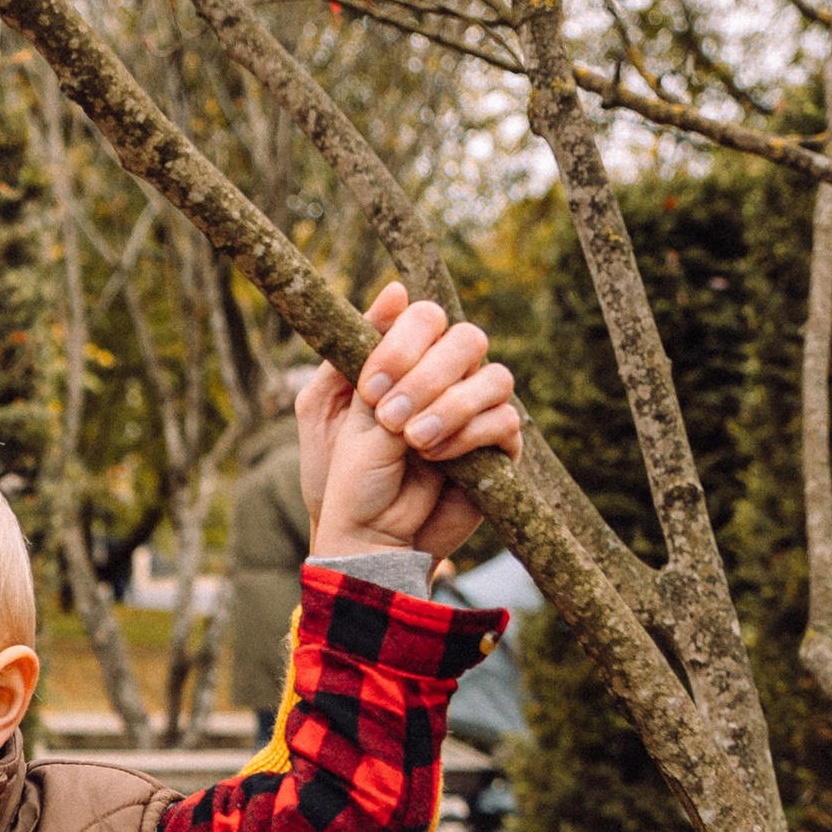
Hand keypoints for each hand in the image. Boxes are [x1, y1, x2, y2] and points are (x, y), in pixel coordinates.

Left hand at [298, 282, 522, 564]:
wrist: (364, 540)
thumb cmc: (342, 478)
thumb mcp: (326, 412)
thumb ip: (350, 352)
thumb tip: (395, 290)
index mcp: (405, 362)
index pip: (426, 317)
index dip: (403, 344)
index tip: (371, 389)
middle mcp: (446, 379)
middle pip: (467, 338)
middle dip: (427, 376)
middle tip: (391, 418)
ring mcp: (475, 412)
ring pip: (495, 377)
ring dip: (451, 405)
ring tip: (413, 442)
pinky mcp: (496, 450)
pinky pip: (505, 421)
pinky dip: (469, 434)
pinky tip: (436, 459)